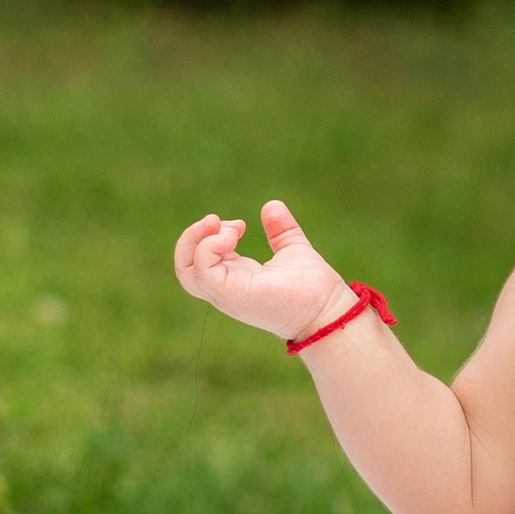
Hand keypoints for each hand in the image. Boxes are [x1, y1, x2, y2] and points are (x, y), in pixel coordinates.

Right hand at [173, 199, 352, 341]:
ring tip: (228, 229)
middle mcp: (226, 288)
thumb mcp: (293, 248)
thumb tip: (271, 205)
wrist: (329, 308)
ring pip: (186, 270)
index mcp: (235, 277)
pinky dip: (208, 248)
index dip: (209, 235)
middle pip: (184, 267)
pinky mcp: (232, 296)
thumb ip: (280, 229)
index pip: (199, 259)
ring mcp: (227, 294)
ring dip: (197, 240)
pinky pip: (203, 272)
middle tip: (216, 220)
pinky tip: (231, 237)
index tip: (240, 225)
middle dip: (192, 237)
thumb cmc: (314, 287)